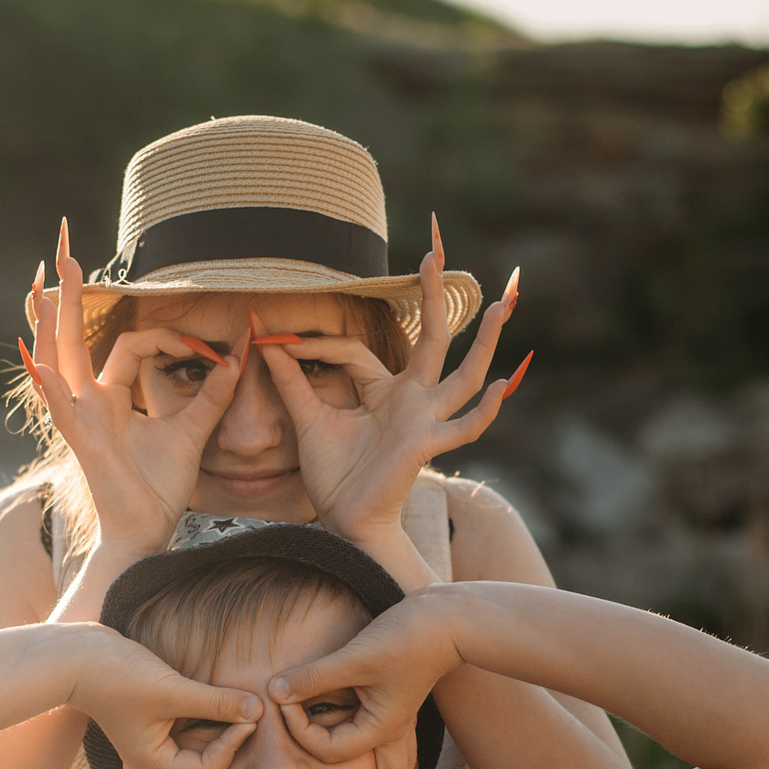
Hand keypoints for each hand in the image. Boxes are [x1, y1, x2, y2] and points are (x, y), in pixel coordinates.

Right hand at [25, 223, 240, 555]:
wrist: (145, 534)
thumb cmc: (159, 489)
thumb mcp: (194, 431)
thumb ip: (214, 393)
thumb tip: (240, 356)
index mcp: (110, 398)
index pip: (131, 345)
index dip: (168, 336)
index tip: (210, 348)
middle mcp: (89, 403)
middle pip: (72, 337)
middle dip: (66, 295)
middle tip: (60, 249)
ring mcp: (80, 420)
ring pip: (57, 362)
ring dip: (48, 323)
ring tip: (41, 284)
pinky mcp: (84, 443)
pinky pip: (62, 409)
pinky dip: (50, 386)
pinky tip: (38, 361)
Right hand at [67, 629, 259, 768]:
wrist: (77, 656)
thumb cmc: (119, 675)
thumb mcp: (172, 689)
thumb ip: (216, 702)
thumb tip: (257, 710)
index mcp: (150, 764)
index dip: (232, 745)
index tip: (251, 716)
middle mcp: (145, 765)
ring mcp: (142, 752)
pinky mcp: (144, 733)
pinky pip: (165, 767)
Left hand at [256, 218, 527, 551]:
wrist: (345, 522)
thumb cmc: (334, 477)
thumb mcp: (309, 421)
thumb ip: (291, 382)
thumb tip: (264, 340)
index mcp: (384, 391)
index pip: (356, 352)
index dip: (317, 346)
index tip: (277, 341)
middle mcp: (412, 400)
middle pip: (431, 338)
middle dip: (435, 293)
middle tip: (436, 246)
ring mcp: (424, 420)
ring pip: (463, 374)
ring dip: (485, 341)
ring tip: (504, 305)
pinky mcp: (425, 445)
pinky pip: (462, 428)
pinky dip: (483, 411)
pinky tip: (501, 387)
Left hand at [267, 593, 464, 768]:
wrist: (450, 619)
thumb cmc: (405, 637)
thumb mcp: (354, 658)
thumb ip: (313, 677)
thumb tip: (274, 691)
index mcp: (381, 728)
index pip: (331, 747)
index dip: (300, 728)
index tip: (282, 701)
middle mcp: (394, 730)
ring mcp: (403, 719)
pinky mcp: (406, 702)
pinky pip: (403, 749)